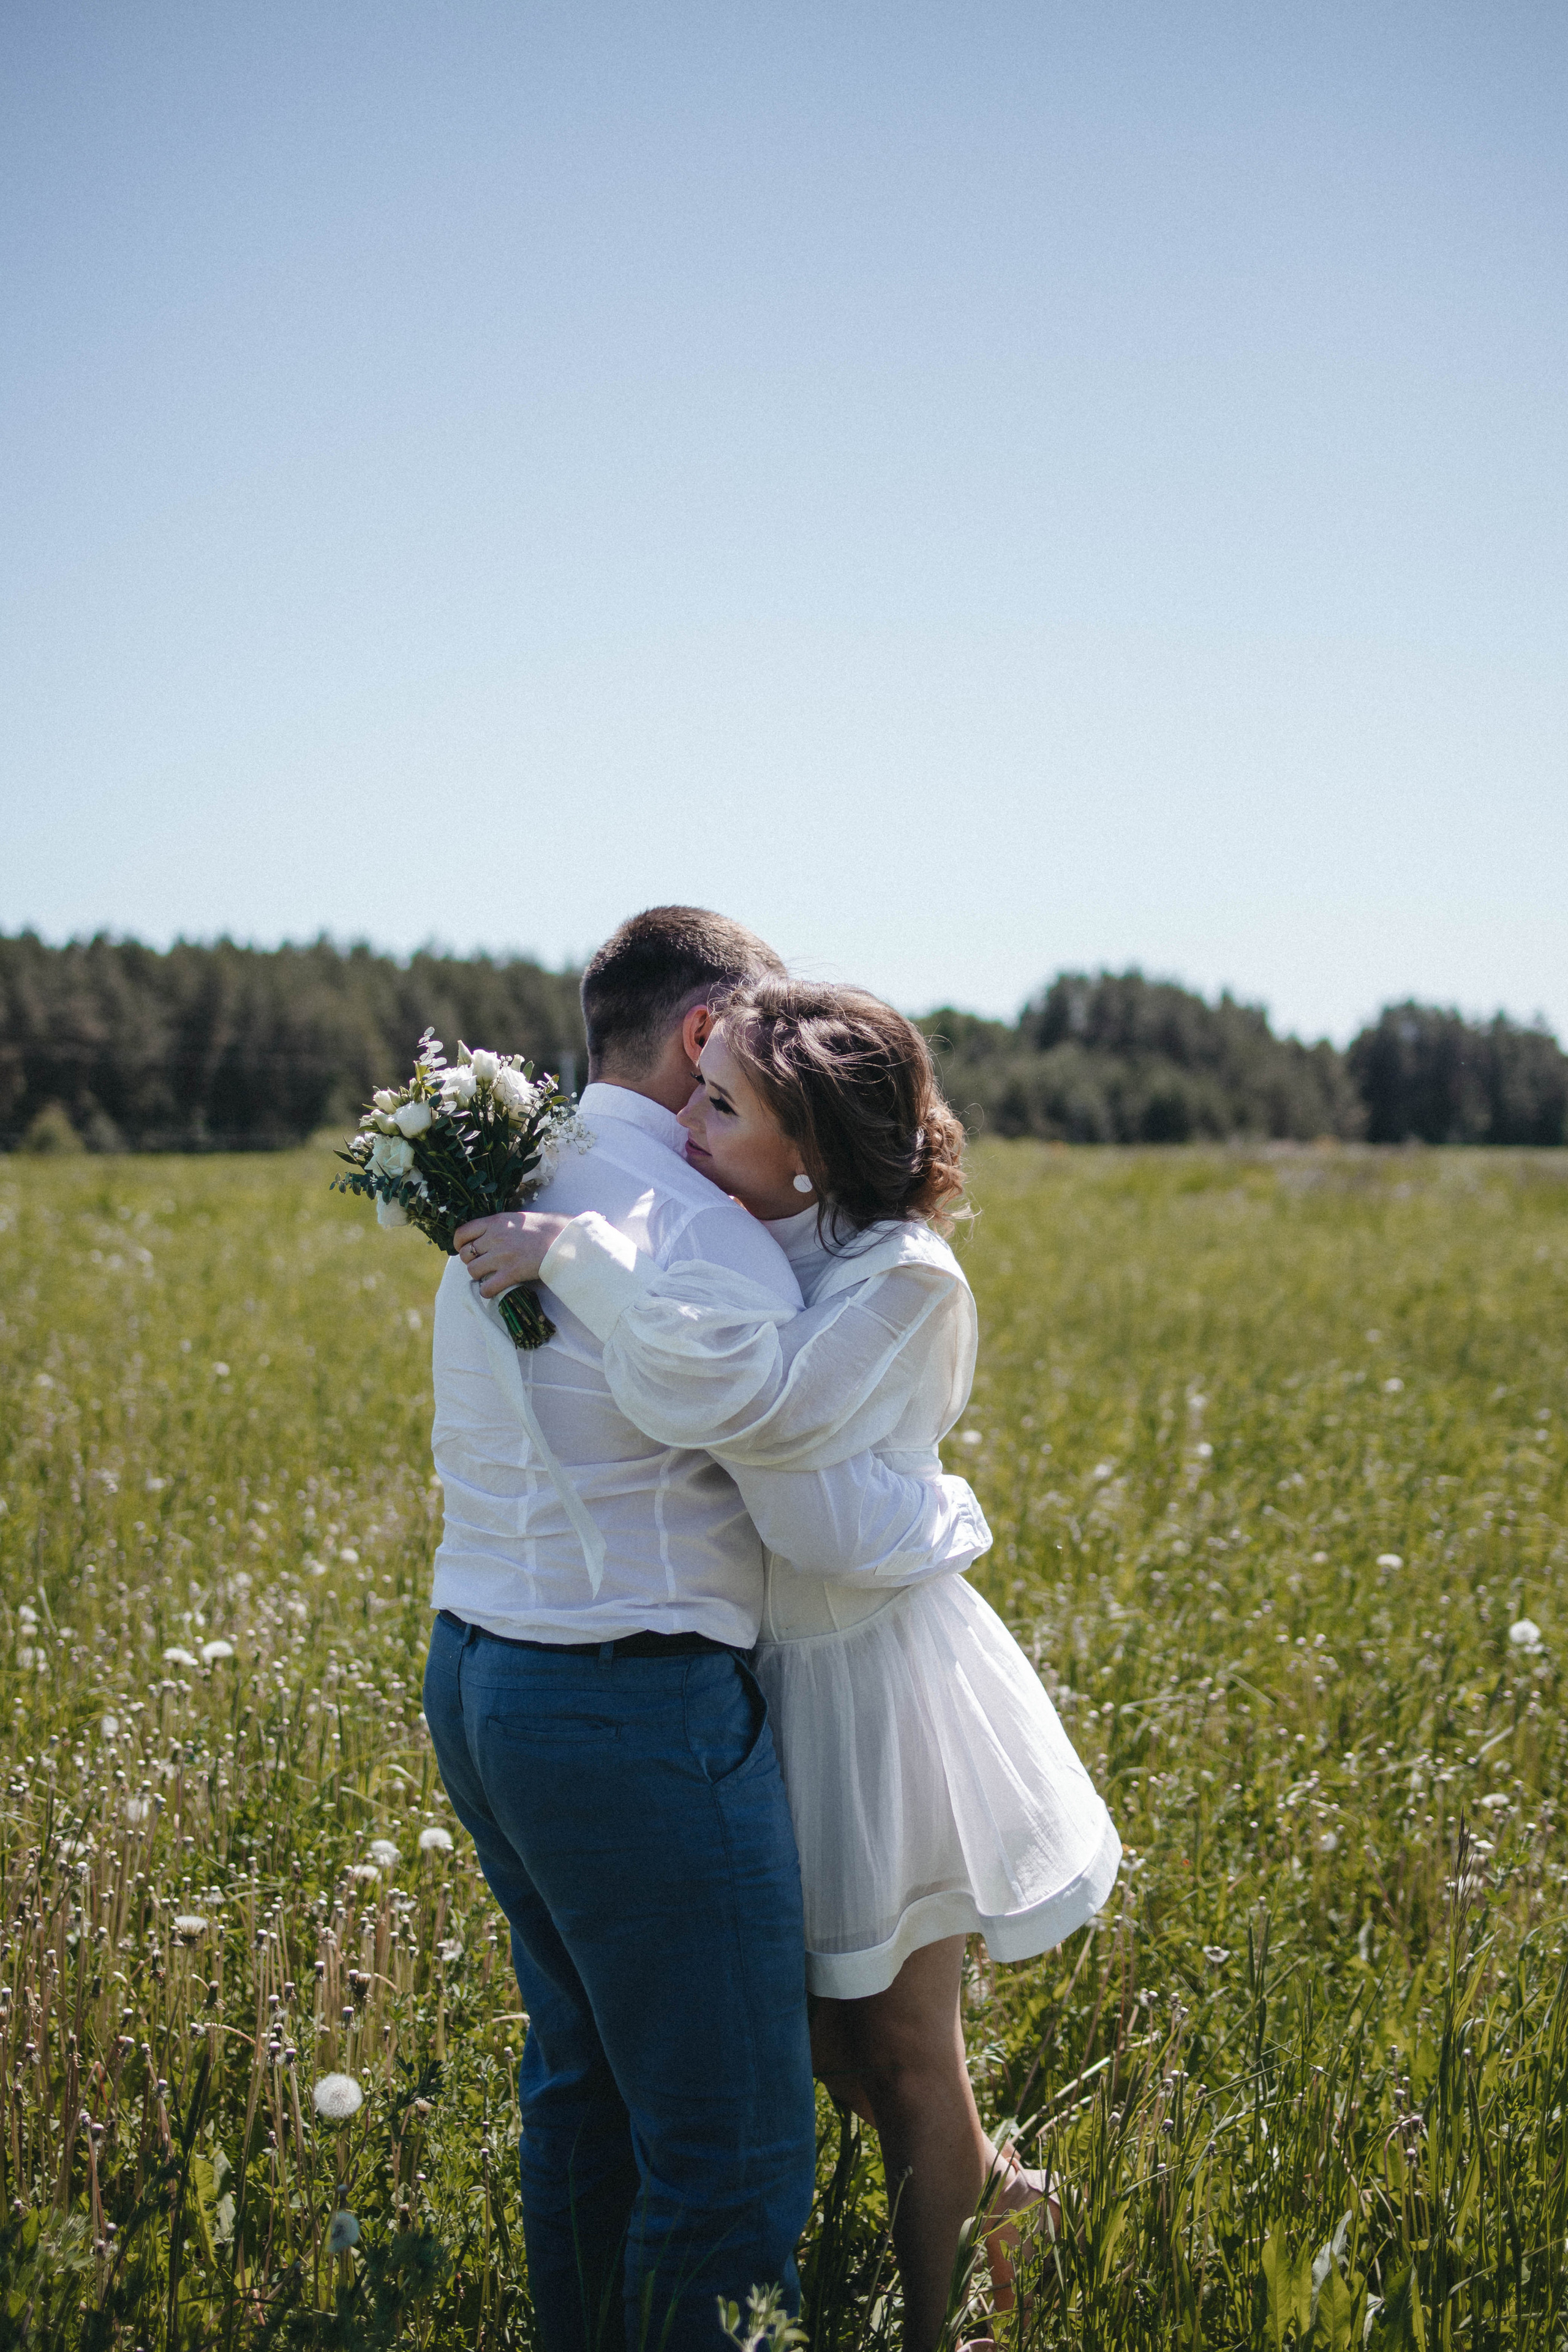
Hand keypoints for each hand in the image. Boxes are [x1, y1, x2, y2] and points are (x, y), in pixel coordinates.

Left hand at [452, 1211, 569, 1297]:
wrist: (565, 1239)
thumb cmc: (546, 1228)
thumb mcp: (518, 1219)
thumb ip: (499, 1227)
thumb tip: (484, 1238)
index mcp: (496, 1221)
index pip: (462, 1233)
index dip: (459, 1244)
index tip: (463, 1249)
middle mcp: (495, 1237)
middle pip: (466, 1255)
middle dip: (471, 1261)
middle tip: (482, 1264)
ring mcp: (502, 1256)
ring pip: (473, 1271)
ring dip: (479, 1276)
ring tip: (490, 1276)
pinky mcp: (511, 1273)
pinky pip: (486, 1288)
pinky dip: (487, 1291)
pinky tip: (494, 1288)